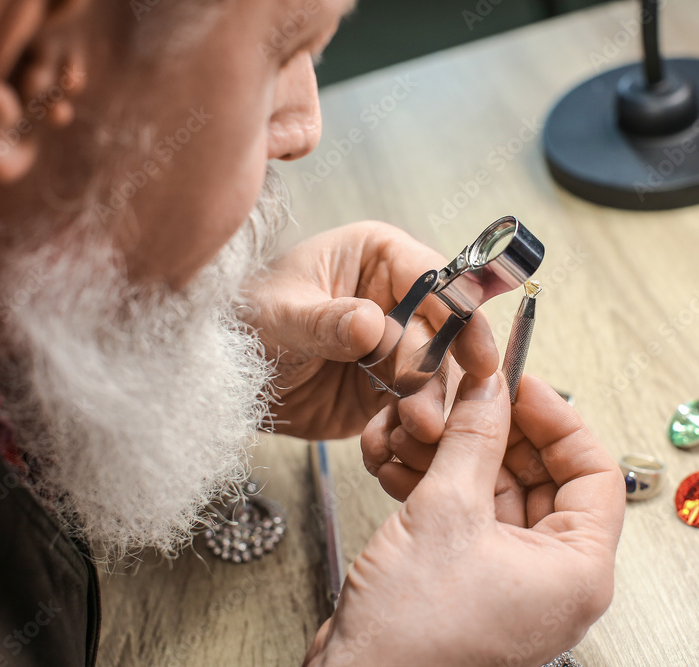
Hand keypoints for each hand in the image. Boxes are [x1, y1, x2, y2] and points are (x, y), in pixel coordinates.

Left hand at [243, 221, 497, 439]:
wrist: (224, 378)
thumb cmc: (246, 321)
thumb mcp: (279, 316)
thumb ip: (325, 321)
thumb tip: (372, 323)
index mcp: (377, 256)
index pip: (434, 278)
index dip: (460, 312)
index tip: (474, 350)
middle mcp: (397, 298)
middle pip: (440, 333)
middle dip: (436, 374)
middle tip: (428, 410)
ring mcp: (396, 346)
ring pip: (431, 376)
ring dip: (425, 406)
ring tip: (414, 431)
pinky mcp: (389, 390)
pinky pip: (411, 409)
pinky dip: (405, 429)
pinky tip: (389, 442)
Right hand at [303, 372, 625, 665]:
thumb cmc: (412, 639)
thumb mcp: (446, 514)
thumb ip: (473, 439)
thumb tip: (490, 390)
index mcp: (577, 571)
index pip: (594, 472)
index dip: (557, 420)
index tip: (520, 386)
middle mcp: (553, 579)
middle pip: (544, 478)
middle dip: (499, 434)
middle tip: (467, 399)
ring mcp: (512, 582)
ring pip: (500, 494)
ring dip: (462, 456)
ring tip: (424, 428)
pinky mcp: (473, 582)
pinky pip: (471, 517)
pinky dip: (443, 484)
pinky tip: (407, 461)